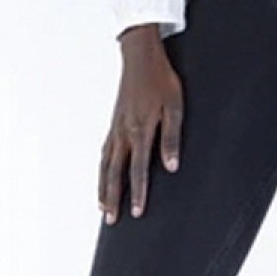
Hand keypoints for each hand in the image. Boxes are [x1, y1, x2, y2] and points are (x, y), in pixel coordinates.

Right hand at [99, 25, 182, 223]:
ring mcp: (115, 128)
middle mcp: (123, 133)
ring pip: (105, 165)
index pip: (138, 169)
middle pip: (115, 173)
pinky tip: (102, 179)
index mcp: (140, 130)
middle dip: (113, 198)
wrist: (140, 56)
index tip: (138, 212)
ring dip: (103, 188)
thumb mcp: (175, 106)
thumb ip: (172, 138)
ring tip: (103, 208)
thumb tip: (172, 167)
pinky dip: (101, 170)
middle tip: (112, 220)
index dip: (139, 192)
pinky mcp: (113, 124)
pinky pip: (104, 152)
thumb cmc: (161, 80)